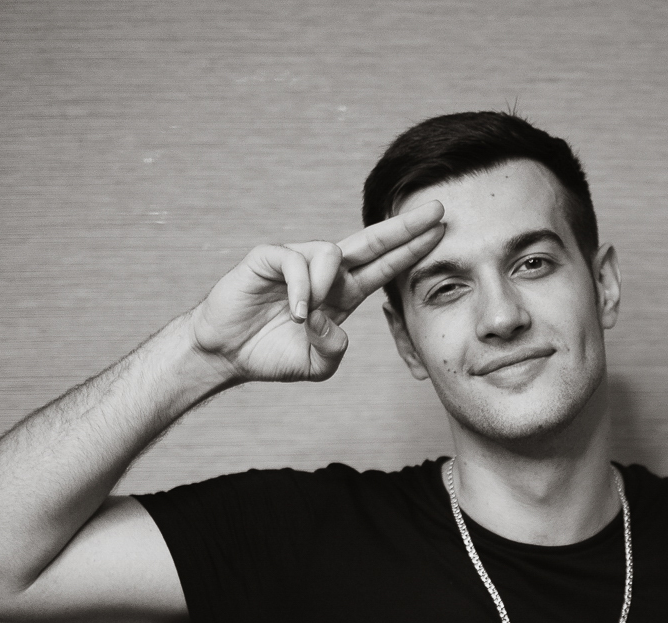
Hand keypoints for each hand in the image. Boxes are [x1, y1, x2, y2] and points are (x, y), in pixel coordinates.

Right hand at [187, 201, 446, 383]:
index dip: (412, 249)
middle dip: (405, 226)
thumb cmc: (272, 354)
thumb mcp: (315, 365)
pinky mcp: (269, 257)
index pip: (385, 266)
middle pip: (372, 241)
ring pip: (332, 253)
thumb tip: (332, 323)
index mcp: (344, 293)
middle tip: (437, 211)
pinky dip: (300, 288)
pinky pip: (295, 261)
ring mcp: (298, 260)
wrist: (226, 352)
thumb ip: (333, 351)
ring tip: (307, 317)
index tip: (441, 232)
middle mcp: (325, 271)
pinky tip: (296, 311)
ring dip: (326, 285)